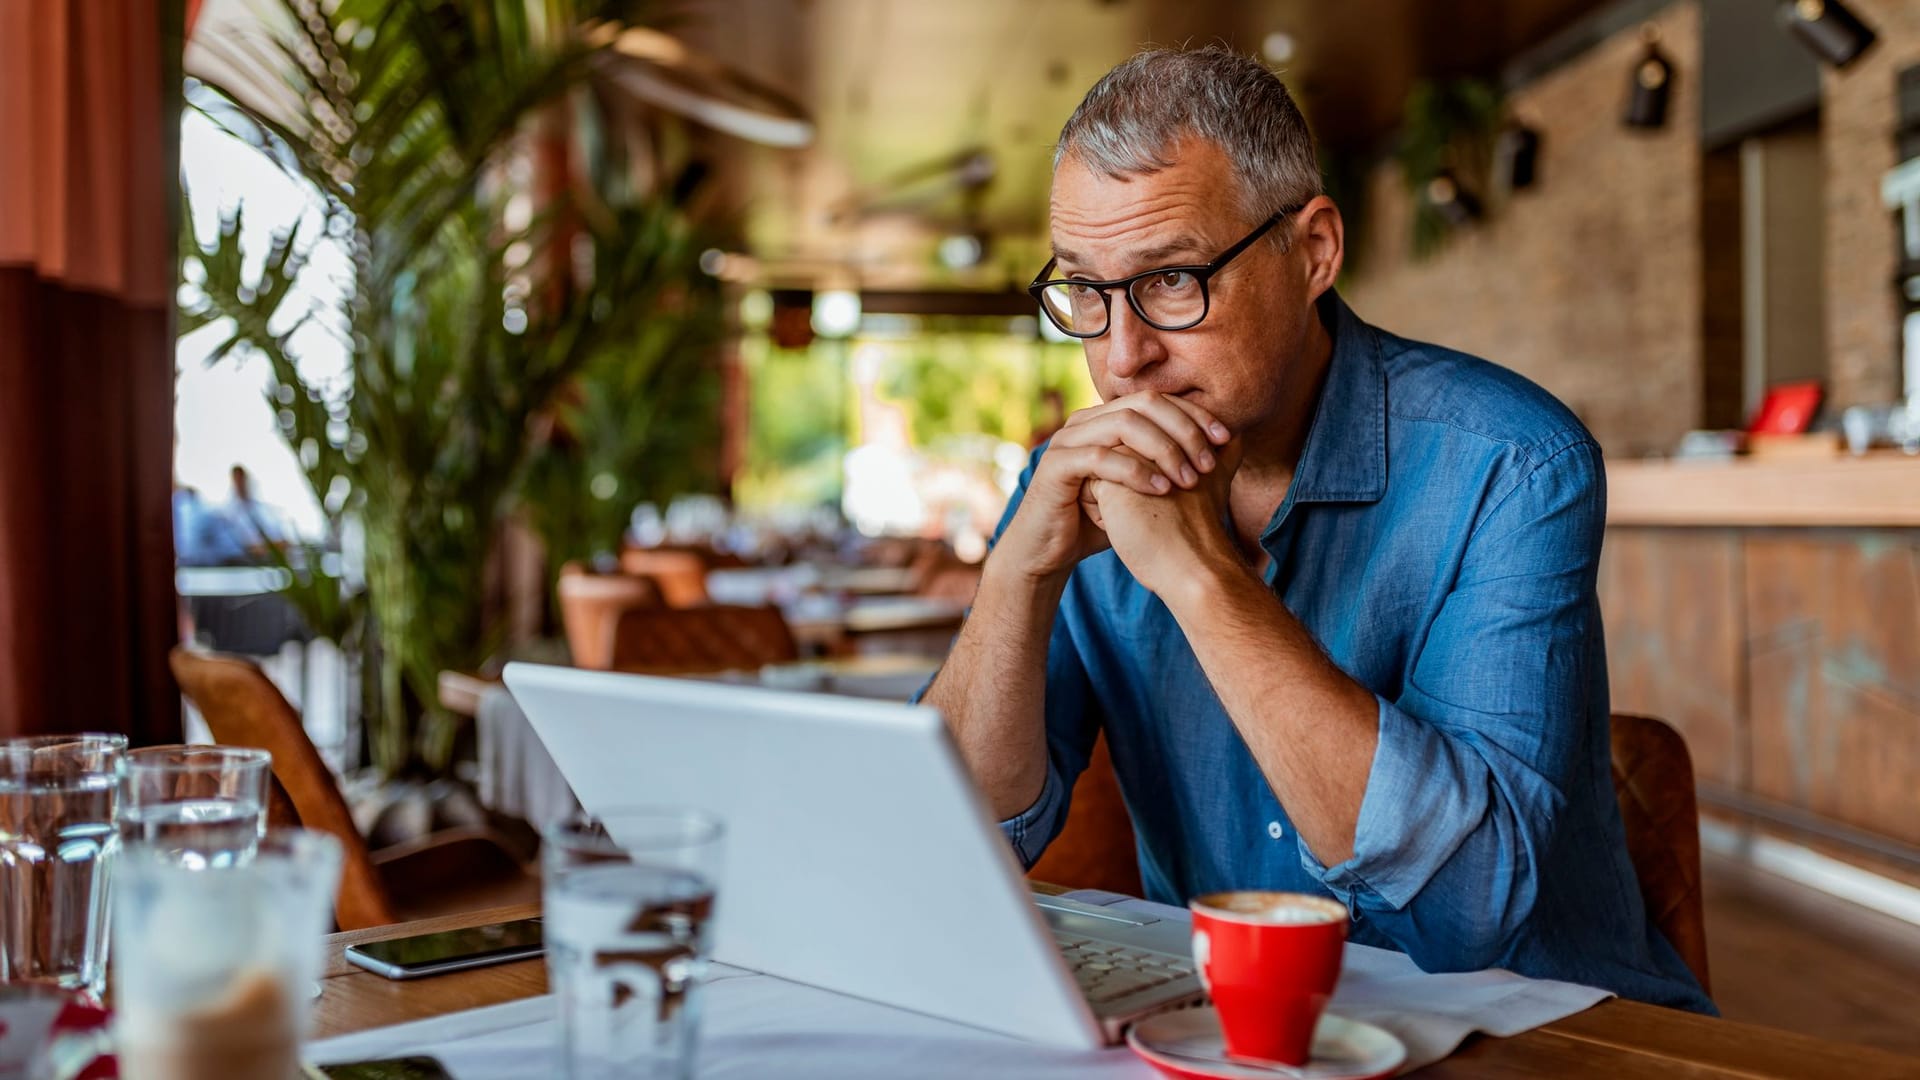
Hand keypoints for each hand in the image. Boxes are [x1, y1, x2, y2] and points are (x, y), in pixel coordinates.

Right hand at [994, 393, 1231, 583]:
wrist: (1049, 551)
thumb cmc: (1098, 520)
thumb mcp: (1142, 489)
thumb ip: (1171, 465)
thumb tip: (1227, 450)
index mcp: (1106, 418)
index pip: (1158, 400)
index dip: (1194, 414)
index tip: (1226, 438)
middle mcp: (1086, 420)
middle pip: (1144, 403)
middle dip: (1184, 428)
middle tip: (1210, 461)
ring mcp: (1068, 440)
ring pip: (1124, 424)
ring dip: (1164, 448)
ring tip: (1190, 478)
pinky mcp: (1055, 466)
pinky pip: (1100, 458)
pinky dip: (1135, 471)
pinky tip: (1162, 490)